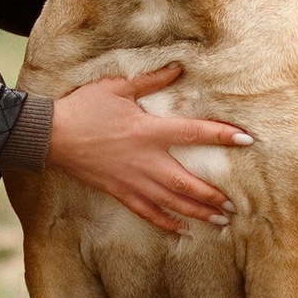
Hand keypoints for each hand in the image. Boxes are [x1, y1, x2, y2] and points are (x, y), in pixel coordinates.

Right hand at [46, 64, 248, 233]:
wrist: (52, 135)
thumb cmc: (84, 108)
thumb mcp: (116, 87)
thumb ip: (150, 80)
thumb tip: (178, 67)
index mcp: (149, 131)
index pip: (194, 133)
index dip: (221, 135)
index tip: (246, 140)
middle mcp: (146, 160)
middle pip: (187, 182)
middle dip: (213, 195)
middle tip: (235, 205)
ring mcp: (133, 180)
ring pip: (172, 202)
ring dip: (197, 212)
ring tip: (220, 221)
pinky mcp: (119, 191)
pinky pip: (146, 212)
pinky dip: (165, 222)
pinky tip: (181, 230)